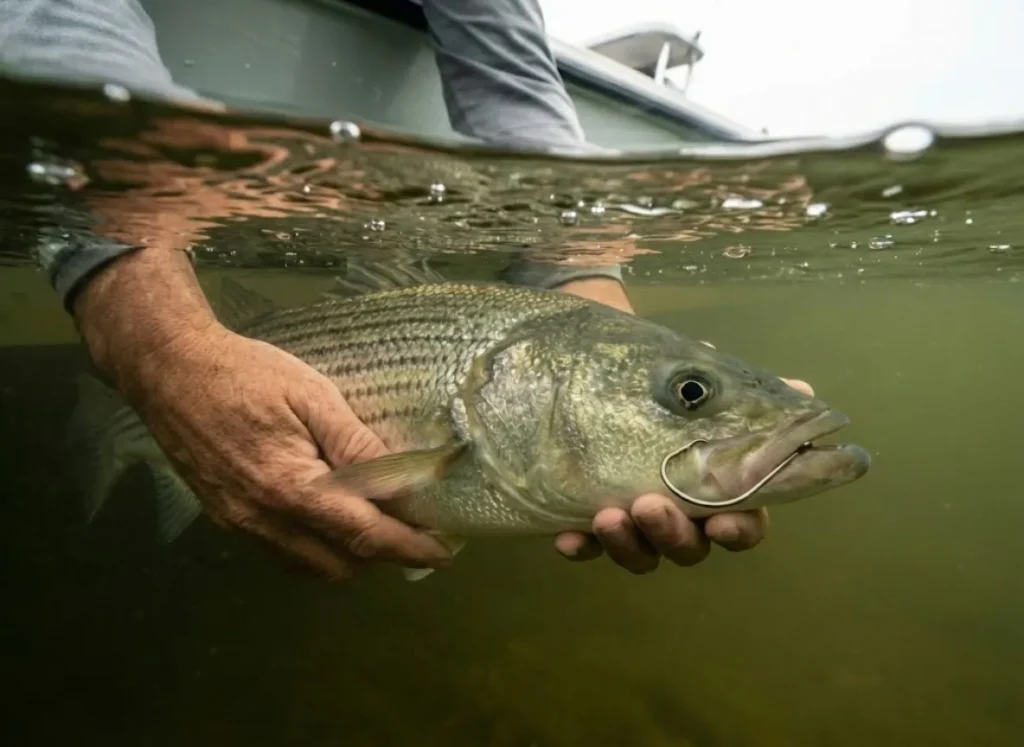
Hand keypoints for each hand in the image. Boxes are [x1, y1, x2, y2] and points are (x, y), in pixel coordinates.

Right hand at [74, 249, 451, 580]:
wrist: (169, 371)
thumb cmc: (248, 374)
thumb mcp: (314, 397)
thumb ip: (359, 446)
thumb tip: (409, 480)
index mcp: (292, 488)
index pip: (365, 535)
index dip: (409, 548)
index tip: (444, 552)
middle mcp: (265, 521)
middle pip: (341, 563)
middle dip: (383, 555)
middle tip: (414, 526)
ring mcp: (242, 526)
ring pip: (312, 567)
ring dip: (350, 555)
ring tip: (377, 522)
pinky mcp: (228, 521)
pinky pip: (284, 555)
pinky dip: (317, 549)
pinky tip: (330, 518)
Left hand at [552, 276, 814, 573]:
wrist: (590, 379)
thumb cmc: (659, 387)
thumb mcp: (693, 381)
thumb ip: (736, 390)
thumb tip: (800, 389)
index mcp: (716, 488)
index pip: (742, 524)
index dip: (737, 529)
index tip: (722, 522)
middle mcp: (682, 516)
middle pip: (690, 548)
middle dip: (673, 533)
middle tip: (650, 506)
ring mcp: (636, 526)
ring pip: (641, 556)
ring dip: (627, 543)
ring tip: (608, 516)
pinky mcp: (591, 527)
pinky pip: (589, 549)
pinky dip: (581, 547)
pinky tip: (567, 539)